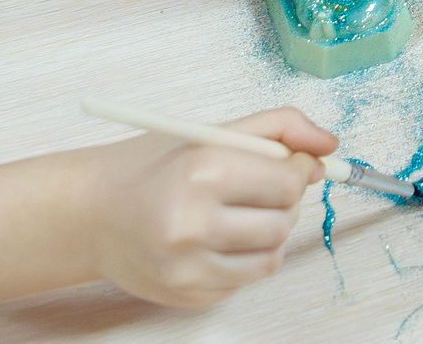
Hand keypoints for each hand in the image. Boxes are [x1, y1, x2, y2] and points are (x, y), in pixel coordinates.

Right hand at [88, 109, 333, 307]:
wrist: (92, 214)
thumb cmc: (155, 167)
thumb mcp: (212, 131)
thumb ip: (278, 127)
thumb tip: (330, 145)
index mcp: (201, 171)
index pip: (288, 181)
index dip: (297, 171)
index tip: (288, 165)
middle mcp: (192, 223)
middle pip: (283, 222)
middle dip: (282, 204)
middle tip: (258, 191)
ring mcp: (188, 267)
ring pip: (271, 257)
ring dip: (268, 235)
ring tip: (238, 216)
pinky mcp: (188, 295)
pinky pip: (244, 281)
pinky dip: (242, 260)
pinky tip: (213, 241)